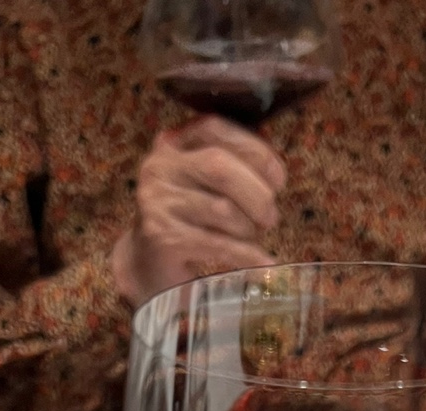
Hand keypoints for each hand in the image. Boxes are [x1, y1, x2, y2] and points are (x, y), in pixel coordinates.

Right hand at [112, 116, 287, 306]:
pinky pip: (218, 244)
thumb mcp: (205, 185)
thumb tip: (275, 174)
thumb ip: (234, 167)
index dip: (254, 150)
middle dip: (257, 193)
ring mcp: (158, 203)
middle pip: (219, 167)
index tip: (278, 179)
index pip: (215, 129)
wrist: (147, 265)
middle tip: (270, 218)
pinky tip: (263, 262)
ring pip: (221, 209)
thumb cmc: (188, 221)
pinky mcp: (163, 238)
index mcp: (172, 144)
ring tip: (255, 237)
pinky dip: (248, 255)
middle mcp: (160, 168)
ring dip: (249, 227)